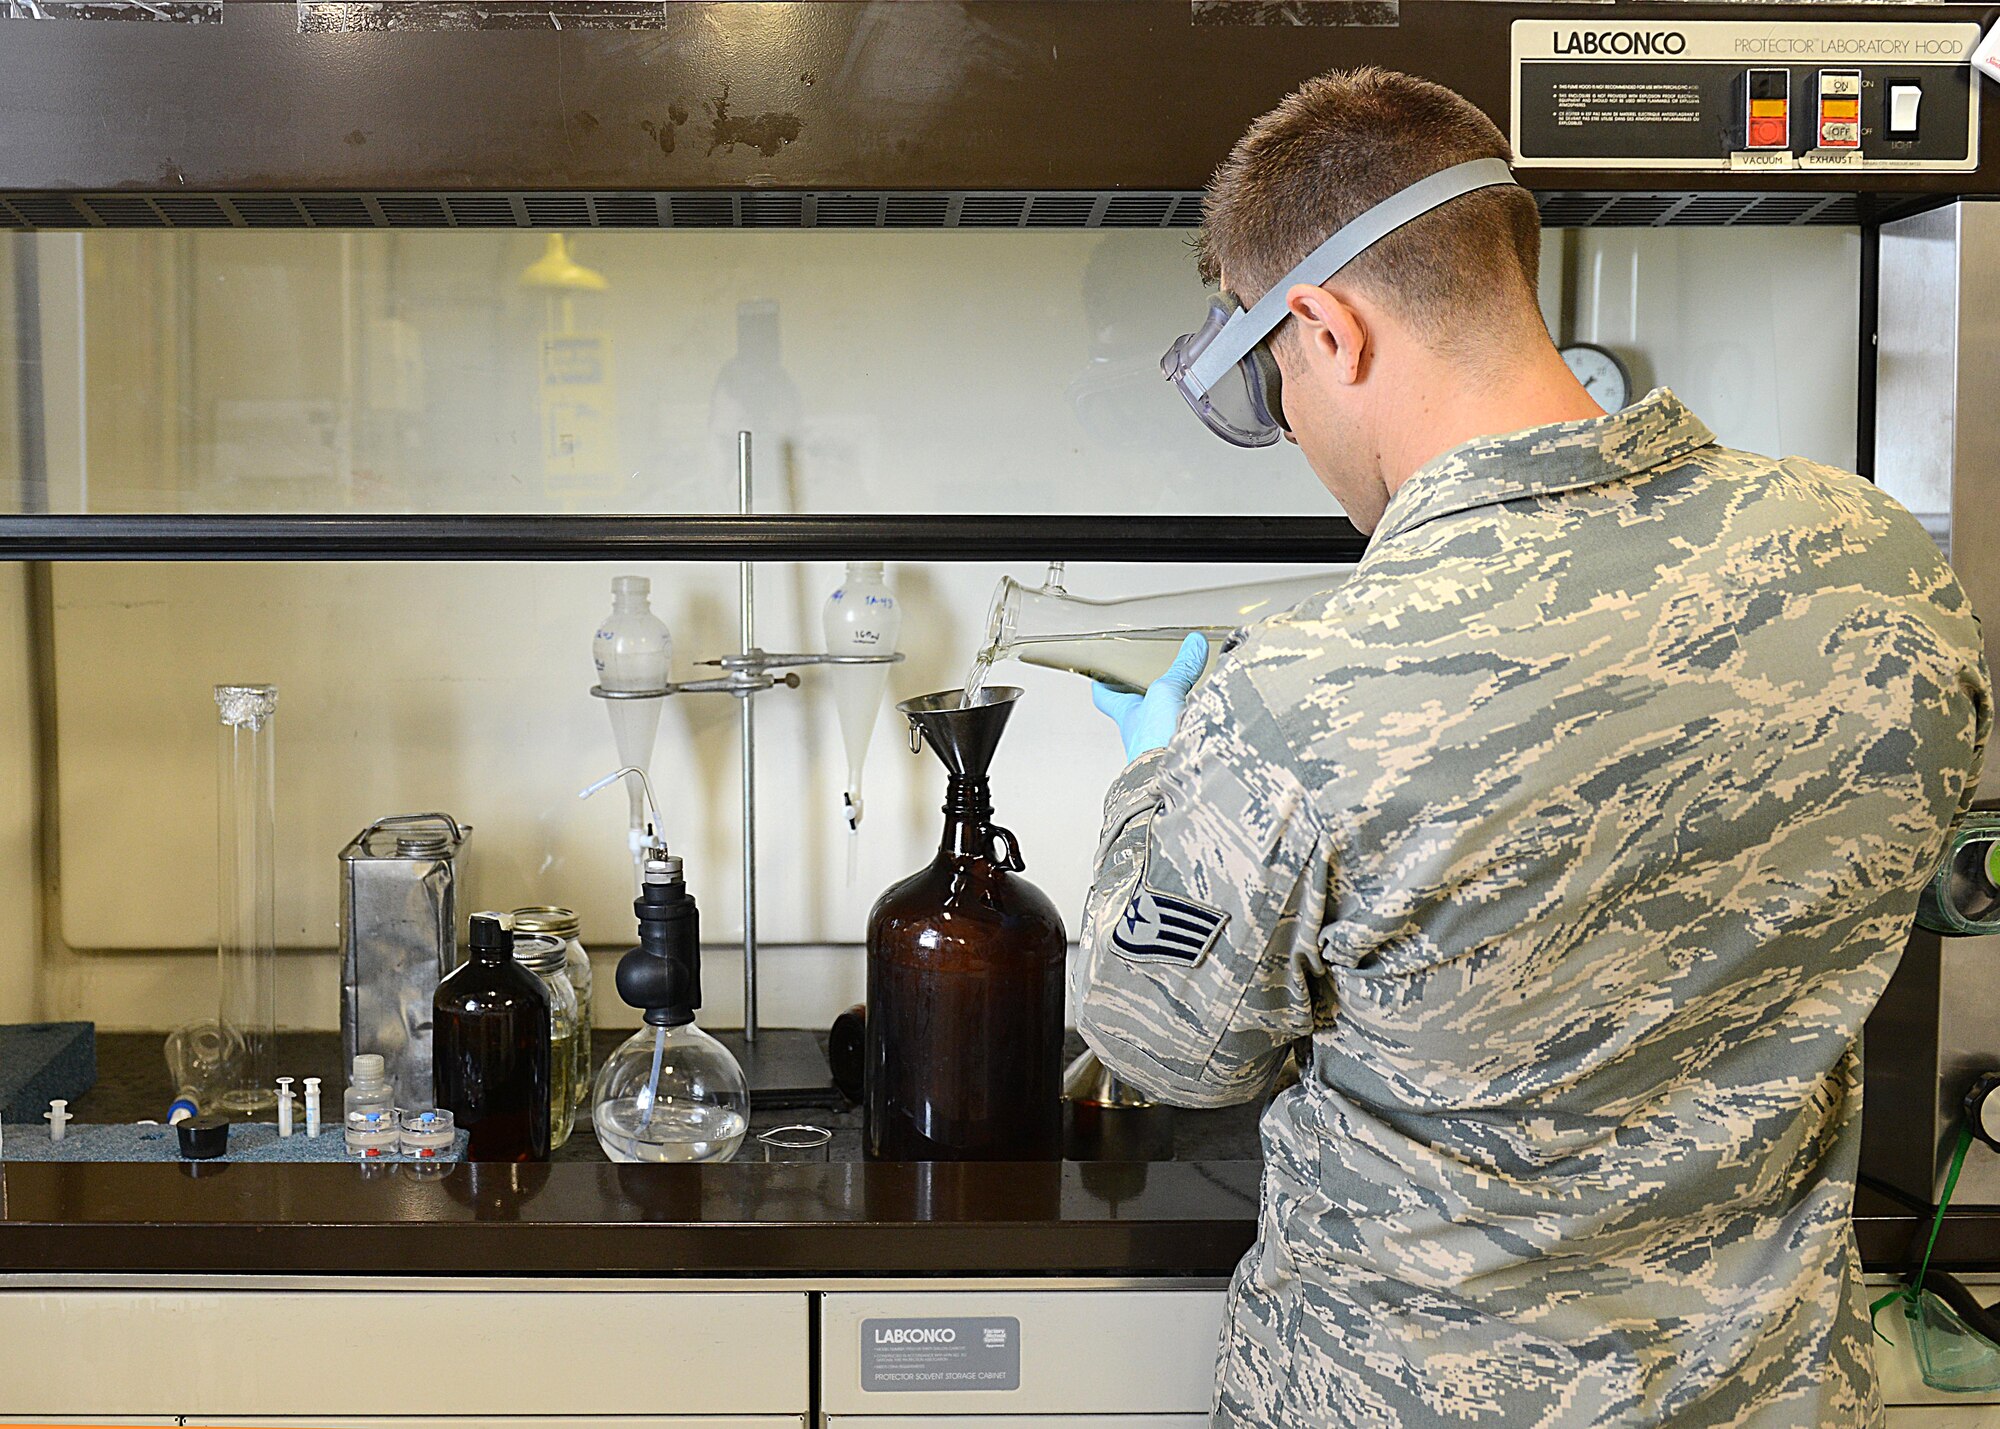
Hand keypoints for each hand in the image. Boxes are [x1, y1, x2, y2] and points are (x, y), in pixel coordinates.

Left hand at [1093, 632, 1208, 762]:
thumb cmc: (1154, 741)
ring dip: (1170, 720)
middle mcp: (1139, 735)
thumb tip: (1193, 643)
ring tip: (1189, 706)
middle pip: (1135, 714)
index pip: (1106, 697)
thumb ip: (1182, 669)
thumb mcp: (1167, 692)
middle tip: (1153, 688)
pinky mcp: (1179, 763)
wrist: (1173, 781)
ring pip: (1159, 731)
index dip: (1102, 686)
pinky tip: (1205, 730)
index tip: (1099, 677)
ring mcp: (1158, 751)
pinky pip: (1182, 744)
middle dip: (1145, 702)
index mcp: (1128, 715)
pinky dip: (1191, 736)